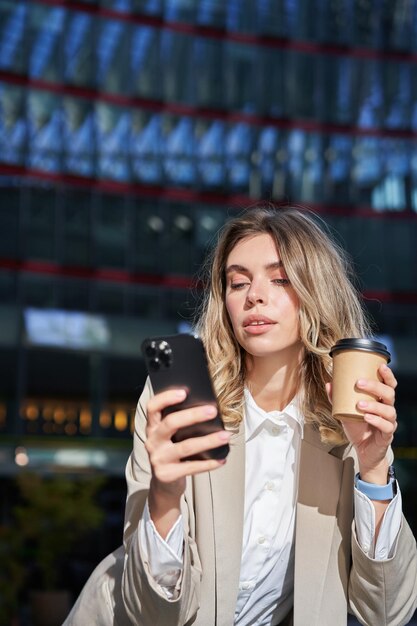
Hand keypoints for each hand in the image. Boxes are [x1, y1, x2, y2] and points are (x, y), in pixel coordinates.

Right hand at [145, 388, 230, 535]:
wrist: (164, 484)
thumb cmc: (174, 451)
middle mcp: (152, 441)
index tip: (184, 392)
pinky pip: (191, 467)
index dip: (166, 397)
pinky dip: (209, 463)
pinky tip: (222, 459)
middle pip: (170, 423)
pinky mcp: (166, 475)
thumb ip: (181, 422)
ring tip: (226, 435)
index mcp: (152, 427)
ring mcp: (158, 458)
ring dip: (208, 440)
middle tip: (213, 410)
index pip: (153, 407)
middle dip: (193, 415)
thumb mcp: (172, 436)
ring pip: (185, 446)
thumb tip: (208, 408)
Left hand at [326, 363, 397, 482]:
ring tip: (359, 404)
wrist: (362, 449)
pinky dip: (376, 420)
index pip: (389, 385)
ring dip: (374, 405)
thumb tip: (329, 383)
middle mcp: (387, 409)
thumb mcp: (345, 411)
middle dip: (375, 386)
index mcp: (380, 400)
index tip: (380, 366)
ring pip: (389, 410)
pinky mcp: (387, 435)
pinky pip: (386, 426)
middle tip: (359, 383)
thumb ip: (337, 398)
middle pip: (389, 393)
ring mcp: (389, 422)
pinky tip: (367, 417)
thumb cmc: (357, 427)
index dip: (387, 375)